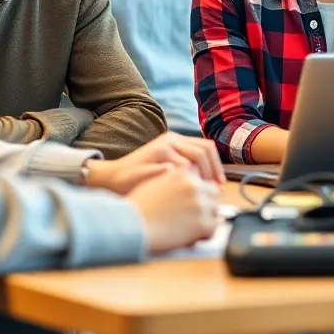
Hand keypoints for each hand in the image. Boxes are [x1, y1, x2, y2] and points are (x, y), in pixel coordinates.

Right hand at [86, 133, 225, 193]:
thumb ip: (187, 171)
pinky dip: (184, 180)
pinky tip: (185, 194)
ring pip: (193, 158)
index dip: (217, 166)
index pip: (206, 147)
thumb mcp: (169, 172)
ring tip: (201, 192)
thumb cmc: (143, 180)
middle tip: (214, 189)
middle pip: (204, 151)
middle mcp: (171, 140)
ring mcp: (162, 146)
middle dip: (212, 171)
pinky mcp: (154, 155)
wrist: (113, 179)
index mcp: (177, 141)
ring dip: (201, 176)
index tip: (220, 183)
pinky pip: (176, 166)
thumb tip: (213, 184)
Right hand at [128, 167, 220, 254]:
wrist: (131, 227)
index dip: (200, 191)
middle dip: (206, 204)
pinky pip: (214, 229)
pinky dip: (205, 234)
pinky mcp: (203, 223)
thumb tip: (174, 171)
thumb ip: (170, 176)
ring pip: (215, 210)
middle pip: (213, 193)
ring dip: (206, 219)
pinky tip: (191, 237)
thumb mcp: (154, 182)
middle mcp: (194, 185)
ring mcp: (200, 204)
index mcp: (183, 173)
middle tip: (194, 216)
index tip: (196, 200)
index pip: (203, 178)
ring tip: (190, 227)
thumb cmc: (137, 208)